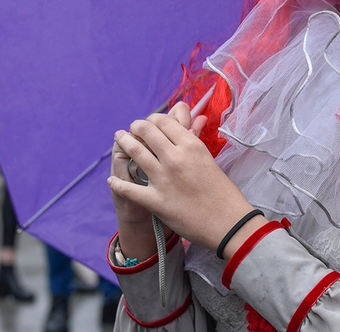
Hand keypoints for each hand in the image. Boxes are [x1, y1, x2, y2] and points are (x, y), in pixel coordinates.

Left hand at [110, 102, 209, 258]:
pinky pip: (129, 189)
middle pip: (146, 132)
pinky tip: (112, 180)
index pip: (164, 122)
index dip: (152, 119)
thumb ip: (195, 139)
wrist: (227, 222)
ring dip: (123, 143)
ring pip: (135, 152)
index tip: (148, 123)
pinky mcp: (156, 201)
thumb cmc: (223, 191)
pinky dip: (118, 183)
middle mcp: (175, 157)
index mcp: (191, 145)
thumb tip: (193, 117)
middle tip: (131, 130)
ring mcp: (163, 179)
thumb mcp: (209, 158)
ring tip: (119, 140)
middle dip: (135, 127)